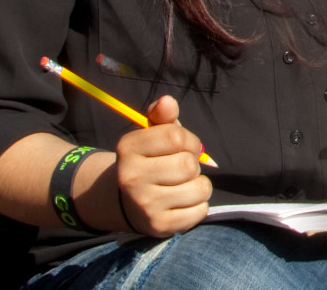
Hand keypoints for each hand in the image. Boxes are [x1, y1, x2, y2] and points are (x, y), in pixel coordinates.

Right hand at [114, 96, 212, 236]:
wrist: (126, 201)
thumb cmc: (149, 160)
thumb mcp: (151, 135)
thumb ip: (162, 117)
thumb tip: (168, 101)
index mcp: (128, 148)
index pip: (176, 136)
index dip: (189, 140)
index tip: (183, 147)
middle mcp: (131, 178)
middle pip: (188, 165)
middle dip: (192, 164)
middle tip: (180, 169)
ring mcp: (144, 205)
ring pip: (200, 188)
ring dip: (199, 185)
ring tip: (182, 185)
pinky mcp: (158, 226)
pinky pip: (200, 211)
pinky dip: (199, 205)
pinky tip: (182, 202)